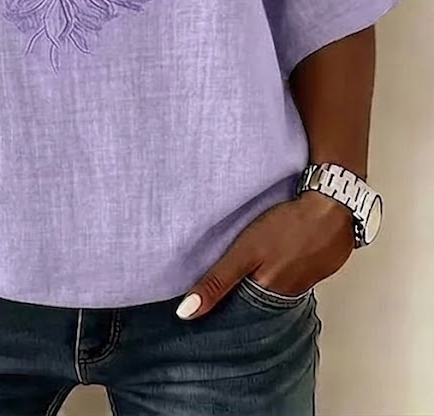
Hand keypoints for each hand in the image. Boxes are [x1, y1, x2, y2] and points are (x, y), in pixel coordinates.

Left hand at [176, 193, 354, 318]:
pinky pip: (290, 275)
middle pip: (256, 301)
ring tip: (243, 270)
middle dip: (238, 295)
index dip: (219, 307)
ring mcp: (303, 282)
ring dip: (259, 281)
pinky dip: (278, 270)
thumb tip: (186, 313)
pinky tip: (272, 258)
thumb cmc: (287, 227)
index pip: (238, 312)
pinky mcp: (314, 267)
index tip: (199, 307)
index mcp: (268, 295)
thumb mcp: (245, 252)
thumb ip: (217, 281)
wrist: (332, 207)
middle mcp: (287, 295)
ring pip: (273, 288)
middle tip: (216, 285)